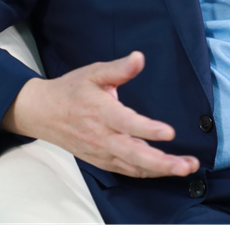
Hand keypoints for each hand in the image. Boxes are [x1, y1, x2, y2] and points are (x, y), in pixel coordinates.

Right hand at [2, 51, 200, 177]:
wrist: (42, 113)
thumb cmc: (71, 90)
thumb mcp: (93, 73)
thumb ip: (119, 68)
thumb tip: (139, 57)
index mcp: (101, 112)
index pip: (126, 123)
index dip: (147, 129)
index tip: (169, 133)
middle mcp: (101, 136)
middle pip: (133, 154)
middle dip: (162, 162)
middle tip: (186, 165)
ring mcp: (101, 152)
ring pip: (133, 166)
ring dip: (160, 170)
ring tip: (185, 168)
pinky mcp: (101, 160)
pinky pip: (127, 170)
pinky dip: (147, 172)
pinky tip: (166, 170)